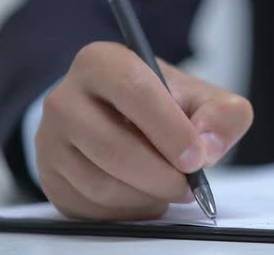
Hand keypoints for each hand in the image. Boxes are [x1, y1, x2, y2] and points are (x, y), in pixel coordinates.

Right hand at [36, 42, 252, 219]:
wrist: (122, 118)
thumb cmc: (163, 105)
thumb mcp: (202, 99)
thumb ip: (222, 115)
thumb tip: (207, 148)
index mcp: (102, 62)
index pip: (135, 91)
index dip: (170, 130)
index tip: (197, 159)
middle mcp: (65, 98)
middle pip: (114, 147)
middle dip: (162, 176)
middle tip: (189, 186)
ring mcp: (50, 141)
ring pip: (102, 184)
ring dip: (147, 195)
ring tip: (168, 186)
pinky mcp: (50, 178)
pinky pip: (91, 208)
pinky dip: (128, 210)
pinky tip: (144, 193)